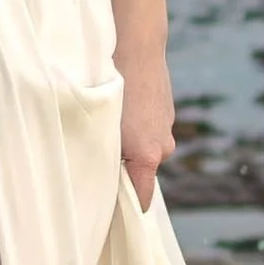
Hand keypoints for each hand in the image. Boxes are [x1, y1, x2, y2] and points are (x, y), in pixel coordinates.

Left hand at [116, 35, 176, 208]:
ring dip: (127, 143)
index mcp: (148, 156)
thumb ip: (105, 156)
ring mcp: (167, 128)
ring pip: (143, 148)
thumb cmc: (114, 88)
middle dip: (120, 167)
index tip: (109, 217)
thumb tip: (100, 177)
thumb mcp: (103, 127)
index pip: (141, 198)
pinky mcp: (166, 112)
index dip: (125, 209)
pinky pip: (148, 129)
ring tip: (109, 123)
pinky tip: (122, 108)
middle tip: (95, 156)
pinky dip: (135, 125)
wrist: (138, 47)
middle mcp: (163, 147)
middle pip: (140, 172)